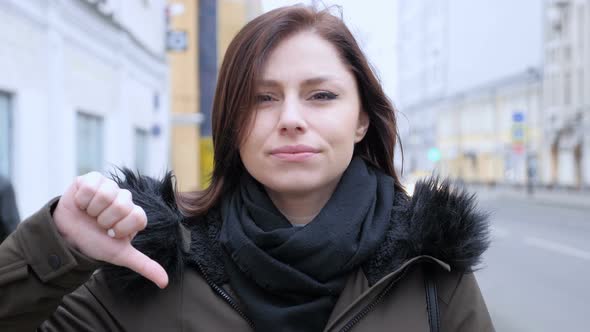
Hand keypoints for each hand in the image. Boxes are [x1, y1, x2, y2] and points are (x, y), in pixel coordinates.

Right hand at [53, 172, 167, 288]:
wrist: (67, 237)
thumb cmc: (95, 243)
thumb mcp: (120, 255)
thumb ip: (144, 265)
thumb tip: (165, 283)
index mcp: (135, 214)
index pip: (137, 216)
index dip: (121, 228)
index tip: (112, 233)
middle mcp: (125, 198)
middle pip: (122, 205)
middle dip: (105, 220)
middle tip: (98, 224)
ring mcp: (110, 186)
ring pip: (106, 194)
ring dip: (92, 210)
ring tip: (89, 214)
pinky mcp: (93, 179)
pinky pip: (91, 185)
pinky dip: (82, 199)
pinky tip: (81, 204)